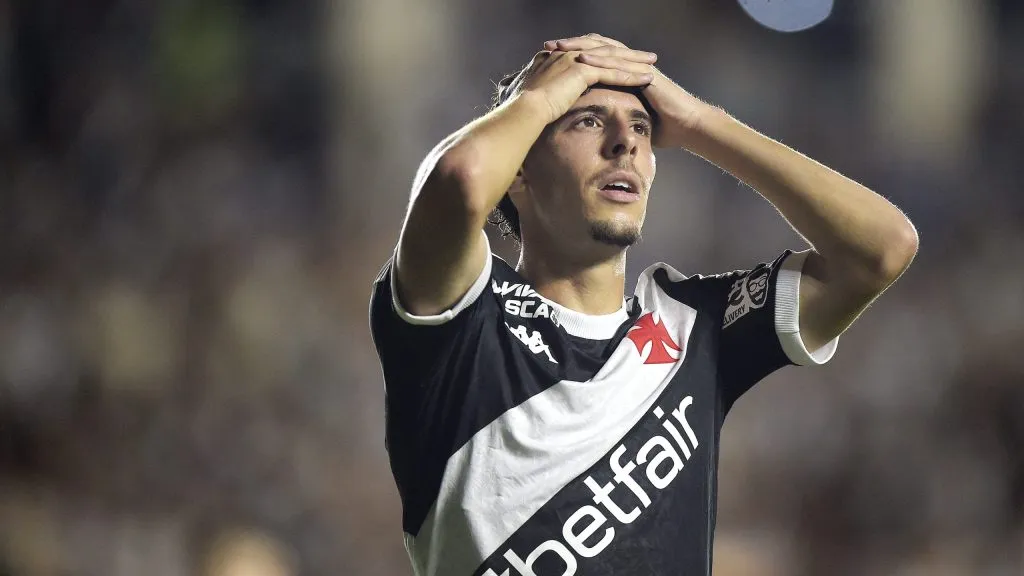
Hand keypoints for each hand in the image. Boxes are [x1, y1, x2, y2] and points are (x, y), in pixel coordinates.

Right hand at [510, 47, 658, 124]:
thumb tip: (553, 105)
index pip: (591, 55)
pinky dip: (630, 75)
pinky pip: (611, 72)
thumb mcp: (542, 99)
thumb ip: (551, 95)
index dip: (609, 58)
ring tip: (652, 65)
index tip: (624, 61)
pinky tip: (646, 78)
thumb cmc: (529, 113)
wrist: (524, 112)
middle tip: (646, 57)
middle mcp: (568, 54)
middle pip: (605, 52)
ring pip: (611, 60)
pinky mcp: (581, 70)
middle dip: (627, 55)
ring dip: (634, 62)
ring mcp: (575, 60)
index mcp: (560, 59)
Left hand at [544, 34, 713, 148]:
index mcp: (622, 73)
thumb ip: (614, 119)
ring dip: (579, 47)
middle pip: (595, 46)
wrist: (685, 126)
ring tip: (558, 47)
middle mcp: (629, 64)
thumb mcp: (629, 120)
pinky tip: (582, 59)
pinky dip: (599, 58)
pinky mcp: (644, 70)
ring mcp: (637, 65)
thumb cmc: (661, 126)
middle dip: (570, 46)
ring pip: (604, 49)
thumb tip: (595, 132)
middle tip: (548, 46)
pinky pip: (618, 61)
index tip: (549, 60)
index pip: (593, 58)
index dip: (571, 57)